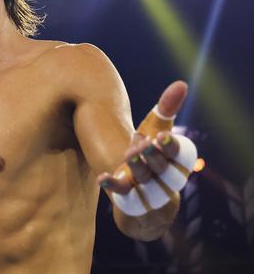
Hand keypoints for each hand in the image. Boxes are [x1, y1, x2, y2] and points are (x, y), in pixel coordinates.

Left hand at [98, 81, 196, 215]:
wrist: (142, 191)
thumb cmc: (150, 152)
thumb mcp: (156, 129)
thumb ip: (166, 109)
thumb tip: (181, 83)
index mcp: (177, 160)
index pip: (182, 155)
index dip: (172, 146)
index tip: (162, 134)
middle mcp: (166, 178)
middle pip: (165, 169)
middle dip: (155, 156)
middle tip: (142, 143)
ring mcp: (148, 191)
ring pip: (147, 182)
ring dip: (139, 169)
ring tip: (128, 154)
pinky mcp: (130, 200)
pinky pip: (124, 196)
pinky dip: (114, 187)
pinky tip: (102, 178)